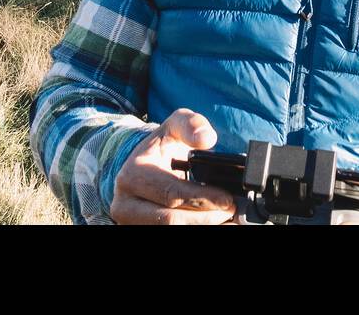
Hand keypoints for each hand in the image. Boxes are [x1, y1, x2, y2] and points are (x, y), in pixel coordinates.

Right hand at [110, 108, 237, 224]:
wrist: (144, 166)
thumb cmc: (163, 147)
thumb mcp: (175, 125)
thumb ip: (192, 124)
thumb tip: (206, 139)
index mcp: (133, 176)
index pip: (171, 193)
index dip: (202, 198)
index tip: (227, 200)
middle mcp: (126, 204)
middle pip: (171, 220)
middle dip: (206, 217)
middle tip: (231, 211)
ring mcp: (132, 222)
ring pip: (171, 231)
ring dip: (203, 226)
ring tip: (226, 218)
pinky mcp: (140, 230)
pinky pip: (170, 234)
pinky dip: (196, 227)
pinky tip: (213, 221)